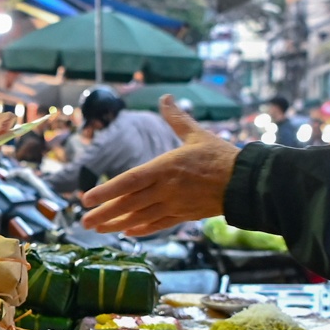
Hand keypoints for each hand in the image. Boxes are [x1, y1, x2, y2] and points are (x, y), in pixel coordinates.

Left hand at [79, 97, 238, 235]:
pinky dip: (142, 229)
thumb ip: (177, 118)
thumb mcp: (196, 134)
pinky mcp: (184, 216)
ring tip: (98, 229)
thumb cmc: (221, 156)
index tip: (86, 199)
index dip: (106, 191)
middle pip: (129, 204)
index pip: (129, 181)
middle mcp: (166, 189)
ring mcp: (174, 205)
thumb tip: (165, 97)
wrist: (246, 183)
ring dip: (117, 224)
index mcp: (165, 168)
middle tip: (83, 222)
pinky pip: (158, 225)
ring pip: (140, 217)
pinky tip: (128, 232)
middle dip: (104, 213)